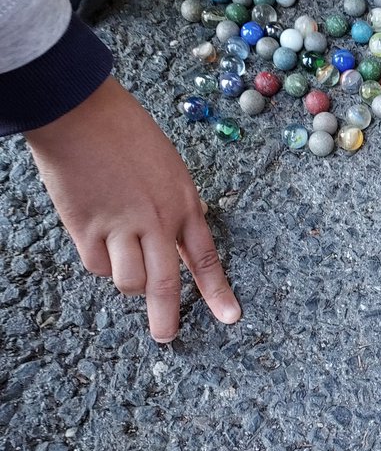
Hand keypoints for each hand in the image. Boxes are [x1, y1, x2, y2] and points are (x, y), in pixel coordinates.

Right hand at [26, 77, 241, 342]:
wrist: (81, 112)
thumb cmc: (125, 132)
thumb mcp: (167, 167)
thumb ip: (172, 206)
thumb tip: (169, 241)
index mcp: (183, 202)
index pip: (205, 256)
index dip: (217, 291)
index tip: (229, 317)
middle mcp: (157, 220)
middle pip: (167, 284)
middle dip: (168, 318)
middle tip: (167, 338)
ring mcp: (122, 226)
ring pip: (130, 282)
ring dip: (128, 283)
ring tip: (123, 263)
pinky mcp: (87, 228)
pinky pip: (97, 265)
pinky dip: (99, 261)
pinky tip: (96, 237)